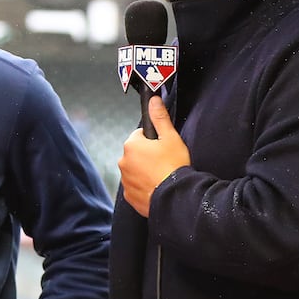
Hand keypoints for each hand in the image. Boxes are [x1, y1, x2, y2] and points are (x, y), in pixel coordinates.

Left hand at [118, 96, 189, 217]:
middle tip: (164, 162)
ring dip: (145, 171)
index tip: (162, 148)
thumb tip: (153, 101)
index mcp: (131, 145)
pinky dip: (144, 186)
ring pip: (135, 170)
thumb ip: (160, 118)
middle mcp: (123, 162)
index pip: (139, 136)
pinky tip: (157, 186)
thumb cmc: (174, 166)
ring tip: (162, 175)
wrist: (176, 197)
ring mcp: (125, 180)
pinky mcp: (129, 195)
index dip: (153, 140)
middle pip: (136, 153)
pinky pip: (135, 186)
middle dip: (147, 155)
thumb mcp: (171, 138)